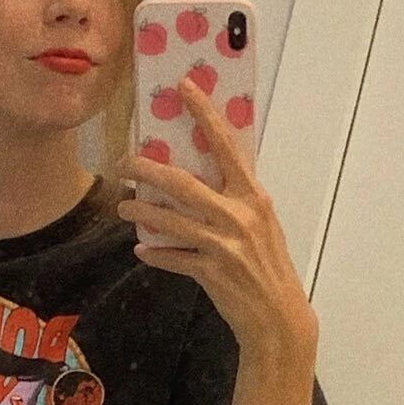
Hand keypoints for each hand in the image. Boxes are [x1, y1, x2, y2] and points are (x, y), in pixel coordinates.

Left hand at [118, 75, 318, 363]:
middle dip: (147, 170)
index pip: (226, 145)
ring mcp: (224, 244)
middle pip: (182, 182)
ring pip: (169, 220)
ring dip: (141, 213)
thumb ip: (235, 200)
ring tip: (124, 207)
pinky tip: (142, 250)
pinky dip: (155, 254)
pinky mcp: (210, 272)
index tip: (184, 87)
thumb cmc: (269, 267)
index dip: (204, 113)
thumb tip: (202, 178)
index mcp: (253, 196)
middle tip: (124, 163)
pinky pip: (172, 258)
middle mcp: (238, 215)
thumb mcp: (262, 224)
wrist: (279, 318)